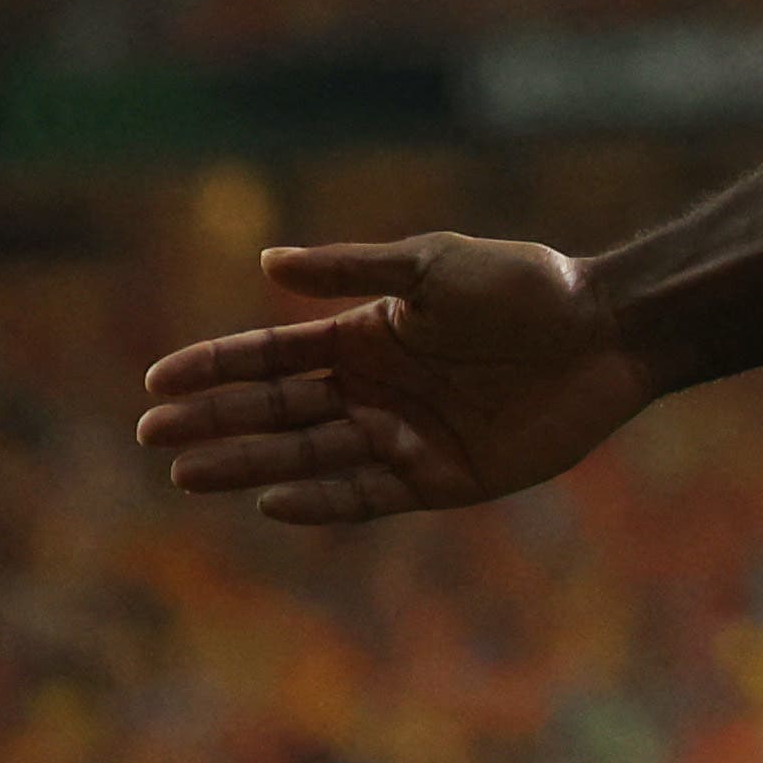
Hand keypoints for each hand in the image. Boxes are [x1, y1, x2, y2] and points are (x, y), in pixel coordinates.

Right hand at [136, 235, 653, 525]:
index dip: (216, 367)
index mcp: (369, 336)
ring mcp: (407, 435)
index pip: (274, 356)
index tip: (158, 381)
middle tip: (153, 435)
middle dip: (216, 421)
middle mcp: (378, 389)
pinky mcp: (444, 477)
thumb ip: (355, 272)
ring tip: (188, 473)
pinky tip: (273, 499)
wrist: (609, 330)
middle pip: (280, 411)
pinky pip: (368, 494)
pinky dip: (321, 500)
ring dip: (249, 464)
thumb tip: (267, 262)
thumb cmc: (527, 286)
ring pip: (310, 455)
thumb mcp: (435, 267)